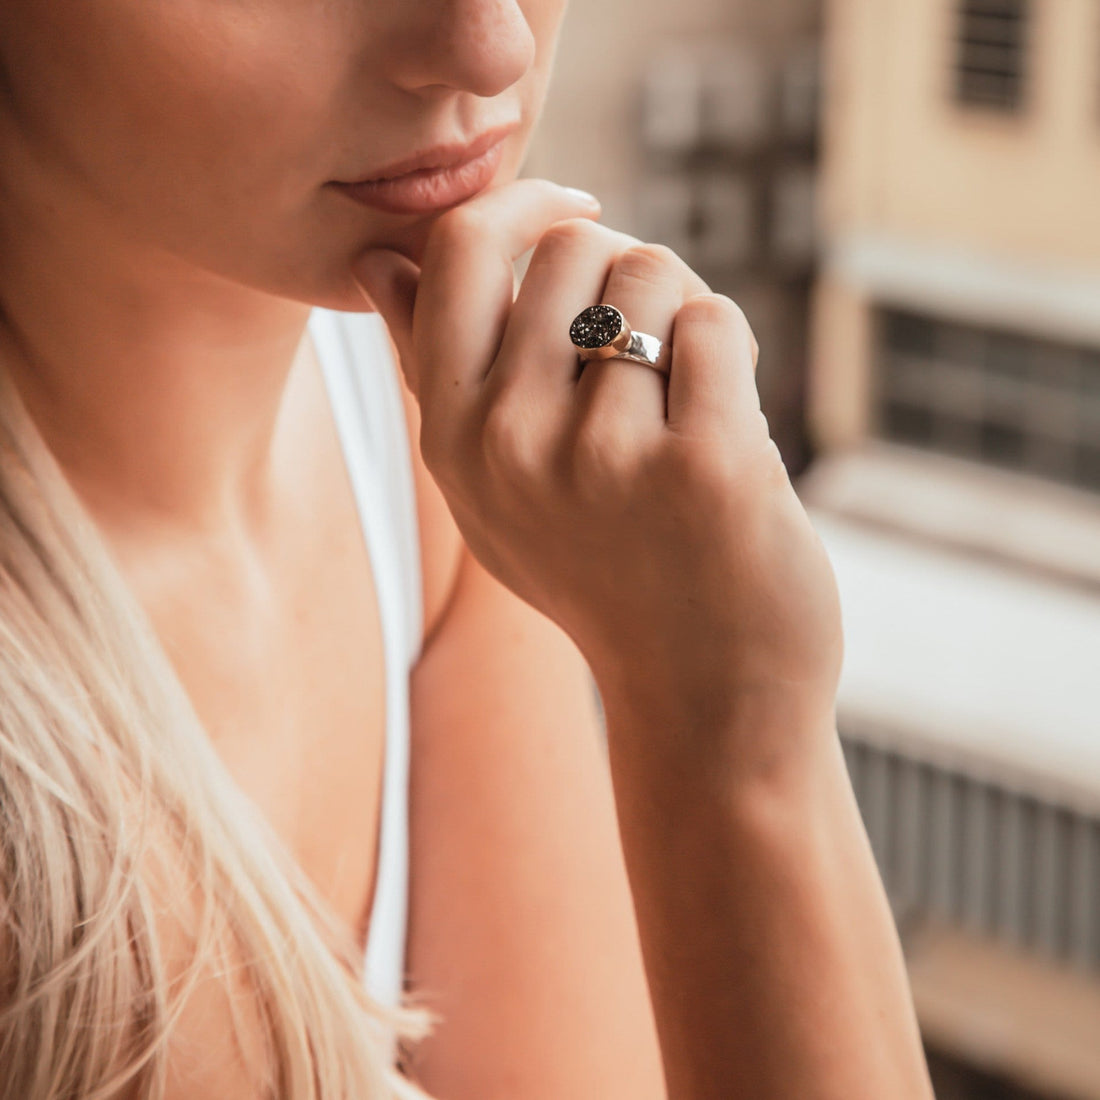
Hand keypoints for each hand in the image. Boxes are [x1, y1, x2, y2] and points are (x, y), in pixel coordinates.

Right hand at [352, 179, 842, 765]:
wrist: (703, 694)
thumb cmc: (602, 577)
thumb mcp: (489, 489)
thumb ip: (433, 371)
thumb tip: (376, 259)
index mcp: (452, 438)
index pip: (458, 250)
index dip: (523, 205)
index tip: (574, 211)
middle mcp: (510, 442)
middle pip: (569, 245)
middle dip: (623, 270)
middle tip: (648, 344)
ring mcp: (604, 458)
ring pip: (653, 273)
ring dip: (683, 312)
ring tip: (685, 397)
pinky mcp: (702, 467)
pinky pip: (716, 321)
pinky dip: (732, 353)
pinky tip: (729, 424)